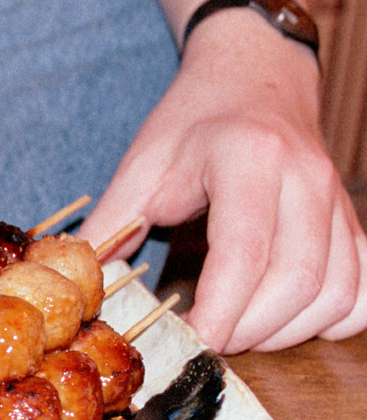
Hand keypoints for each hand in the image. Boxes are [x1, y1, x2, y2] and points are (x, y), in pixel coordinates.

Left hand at [80, 17, 366, 353]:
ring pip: (334, 292)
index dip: (221, 310)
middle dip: (248, 330)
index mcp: (247, 159)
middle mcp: (304, 179)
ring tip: (237, 333)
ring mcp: (337, 201)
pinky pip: (360, 288)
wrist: (254, 76)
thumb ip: (110, 226)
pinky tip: (286, 322)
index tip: (191, 340)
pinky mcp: (352, 221)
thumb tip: (80, 285)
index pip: (244, 252)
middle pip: (296, 281)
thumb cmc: (193, 124)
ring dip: (285, 332)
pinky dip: (328, 319)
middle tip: (206, 343)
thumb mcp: (141, 164)